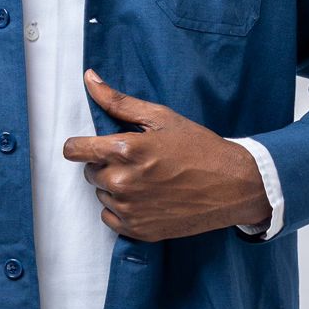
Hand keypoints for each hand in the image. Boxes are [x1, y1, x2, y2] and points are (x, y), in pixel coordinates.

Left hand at [62, 69, 271, 240]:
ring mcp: (130, 209)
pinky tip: (148, 199)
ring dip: (116, 187)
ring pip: (102, 194)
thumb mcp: (161, 117)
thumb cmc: (199, 147)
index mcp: (125, 151)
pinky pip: (111, 218)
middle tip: (138, 161)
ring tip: (148, 180)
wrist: (233, 186)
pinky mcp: (138, 230)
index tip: (85, 147)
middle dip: (106, 164)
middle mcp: (122, 182)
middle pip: (90, 172)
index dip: (78, 146)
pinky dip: (123, 209)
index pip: (75, 150)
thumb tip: (89, 79)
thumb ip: (119, 102)